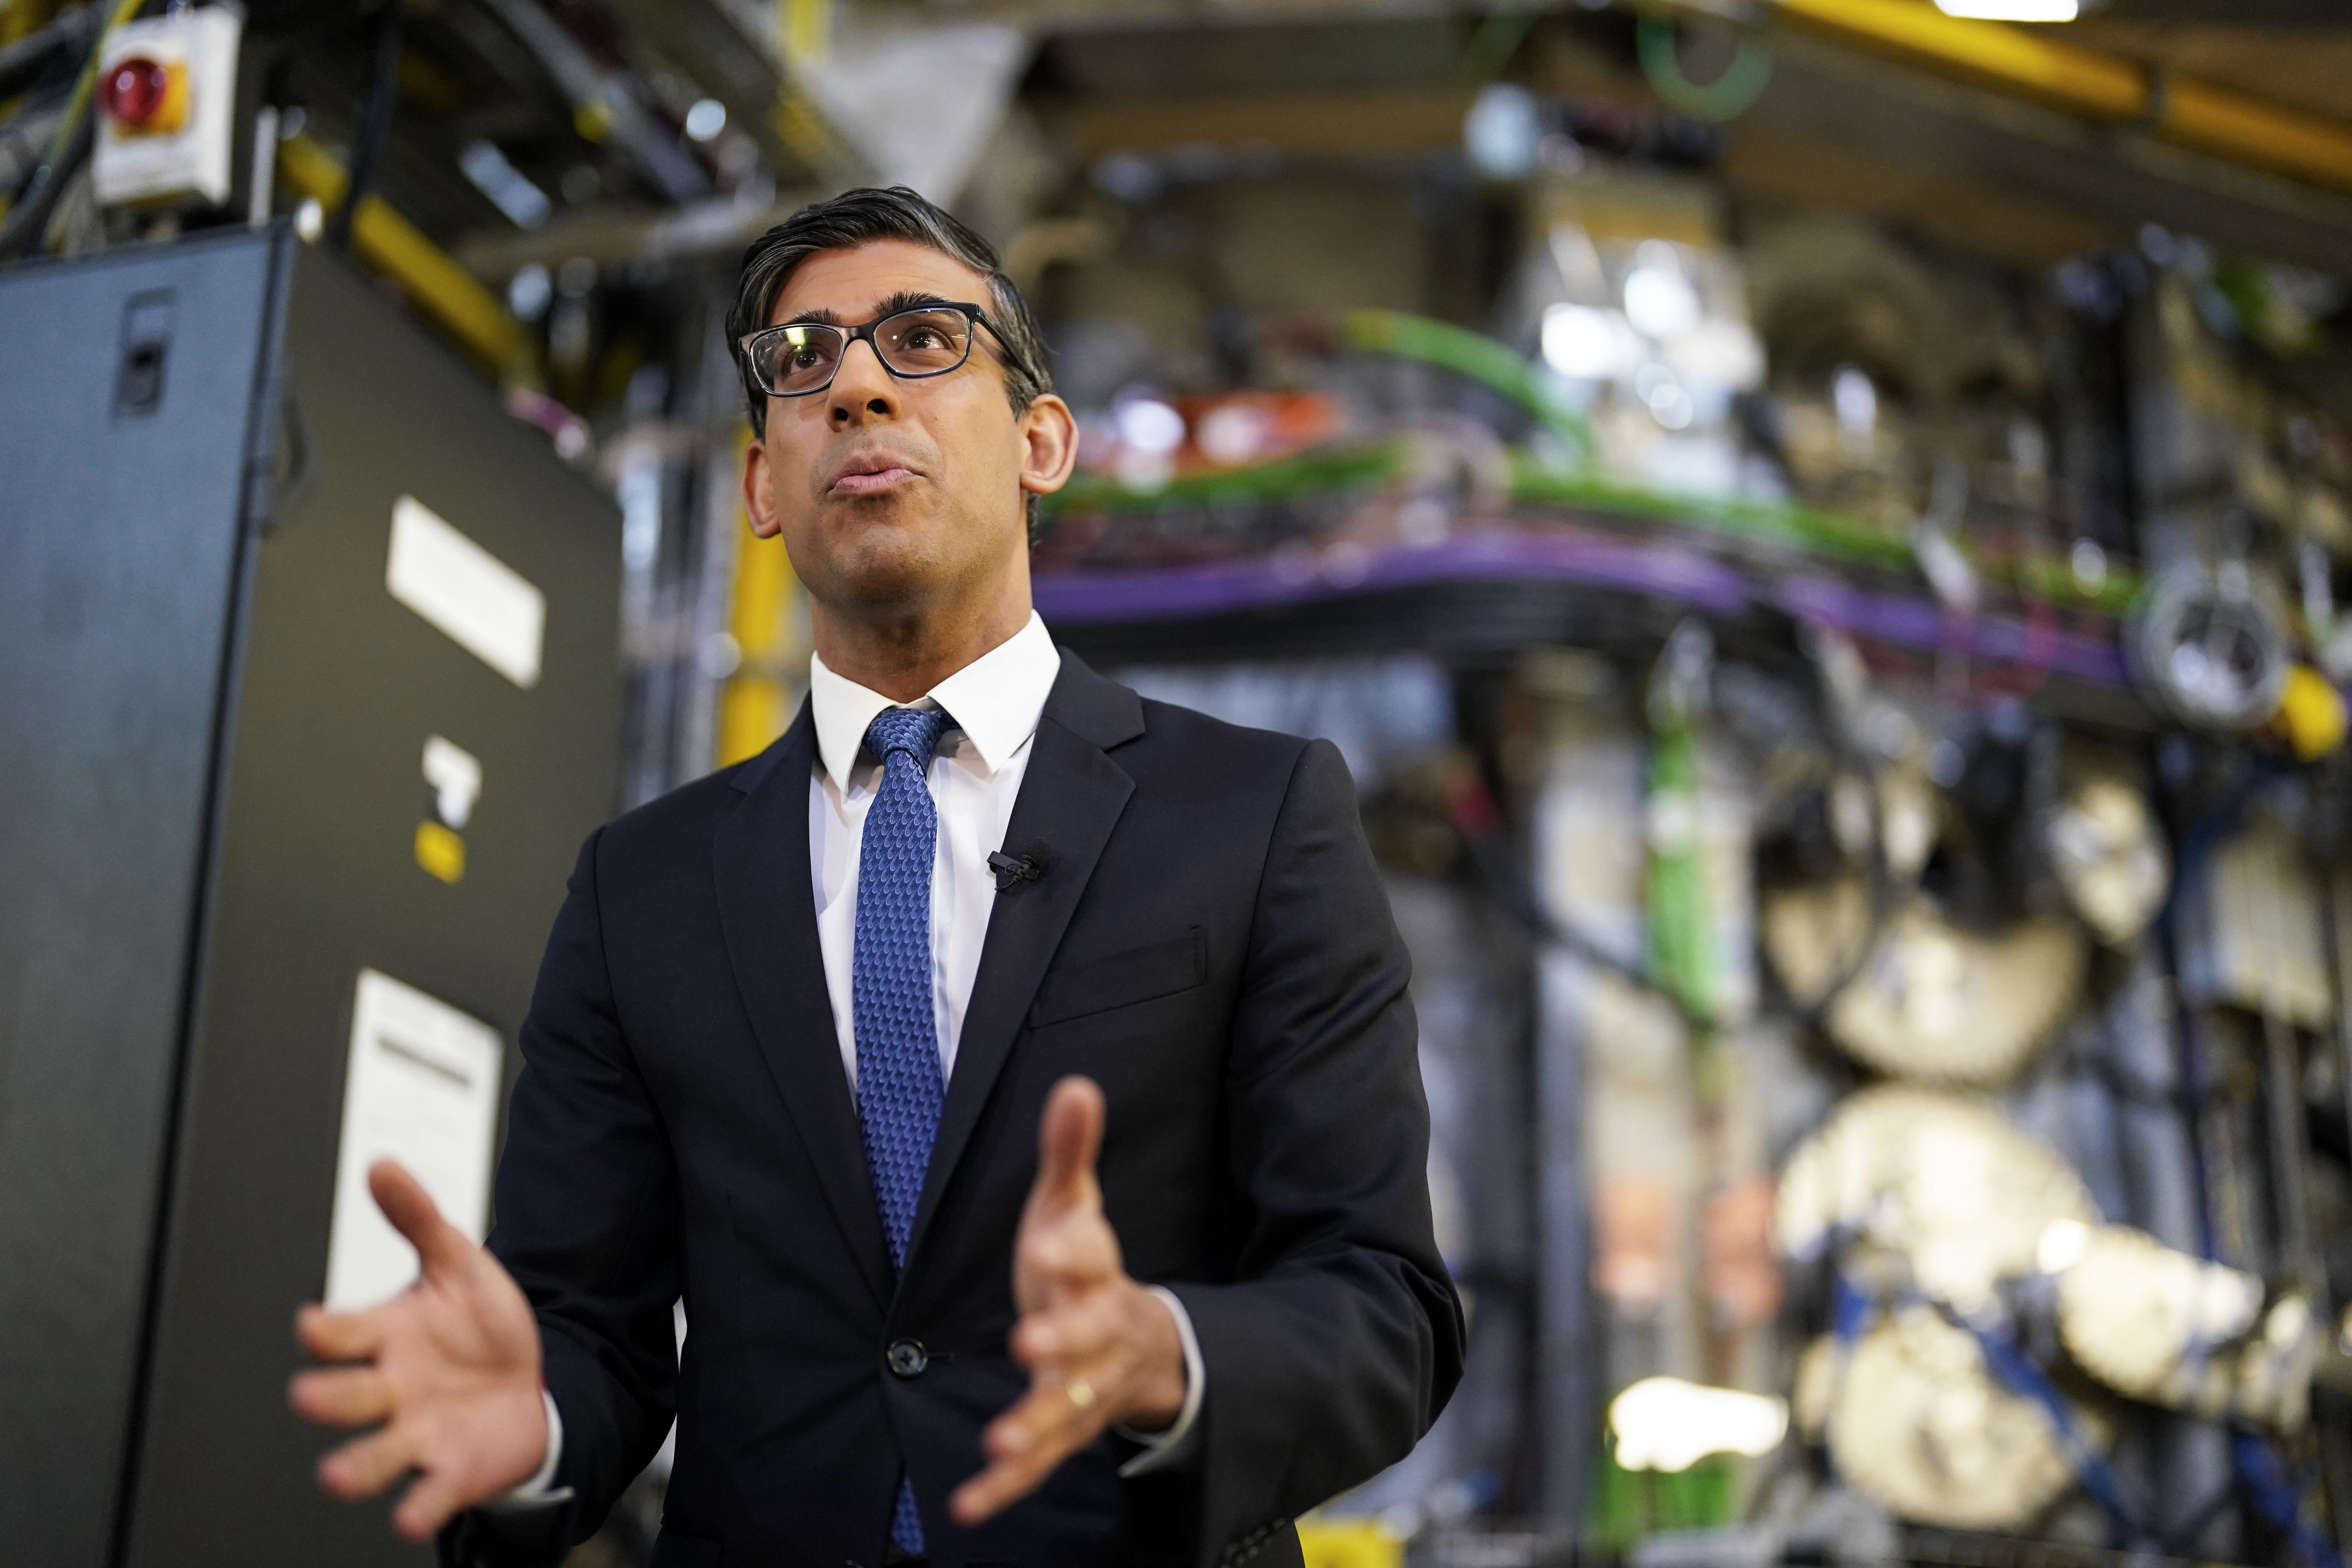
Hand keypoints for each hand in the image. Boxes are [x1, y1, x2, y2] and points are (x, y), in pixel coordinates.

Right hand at [289, 1160, 547, 1540]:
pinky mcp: (447, 1469)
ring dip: (353, 1468)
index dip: (326, 1330)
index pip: (342, 1334)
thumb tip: (381, 1165)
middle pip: (347, 1396)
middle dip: (327, 1397)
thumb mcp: (456, 1262)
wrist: (529, 1379)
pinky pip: (428, 1493)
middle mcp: (389, 1389)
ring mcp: (414, 1433)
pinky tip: (413, 1514)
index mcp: (384, 1337)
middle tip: (309, 1394)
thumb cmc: (478, 1323)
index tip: (312, 1323)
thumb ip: (417, 1217)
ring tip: (337, 1477)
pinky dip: (420, 1505)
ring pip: (372, 1456)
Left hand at [950, 1076, 1186, 1525]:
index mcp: (1096, 1273)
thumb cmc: (1083, 1268)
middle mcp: (1095, 1333)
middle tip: (1028, 1340)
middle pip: (1085, 1338)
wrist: (1134, 1347)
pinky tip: (967, 1504)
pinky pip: (1036, 1463)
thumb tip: (1076, 1084)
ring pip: (1064, 1409)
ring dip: (1034, 1425)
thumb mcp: (1073, 1206)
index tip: (1049, 1242)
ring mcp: (1080, 1388)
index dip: (1072, 1250)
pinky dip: (1005, 1486)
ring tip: (1000, 1439)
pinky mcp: (1059, 1430)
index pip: (1091, 1257)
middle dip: (1061, 1340)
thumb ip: (1070, 1152)